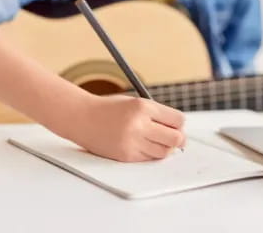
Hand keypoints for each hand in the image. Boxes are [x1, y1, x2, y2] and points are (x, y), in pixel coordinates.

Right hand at [61, 95, 185, 161]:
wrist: (82, 117)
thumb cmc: (111, 109)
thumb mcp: (135, 103)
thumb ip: (156, 115)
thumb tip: (180, 131)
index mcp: (143, 106)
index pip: (177, 120)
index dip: (179, 124)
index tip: (177, 125)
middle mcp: (139, 124)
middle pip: (175, 139)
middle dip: (179, 139)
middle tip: (177, 138)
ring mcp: (132, 142)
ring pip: (164, 152)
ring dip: (166, 148)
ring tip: (159, 141)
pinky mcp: (126, 155)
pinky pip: (149, 159)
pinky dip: (152, 154)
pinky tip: (145, 146)